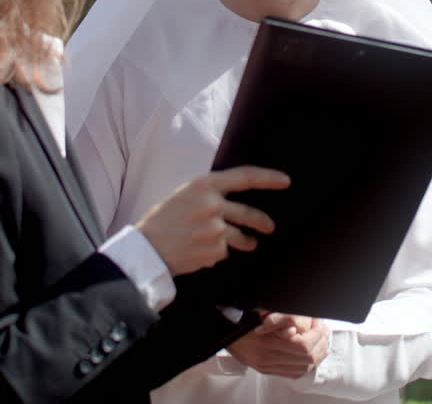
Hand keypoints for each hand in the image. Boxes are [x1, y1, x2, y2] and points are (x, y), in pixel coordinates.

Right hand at [136, 166, 289, 275]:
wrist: (146, 248)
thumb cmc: (163, 220)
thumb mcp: (184, 195)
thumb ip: (210, 193)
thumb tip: (236, 197)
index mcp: (204, 184)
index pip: (245, 176)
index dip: (268, 178)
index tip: (285, 181)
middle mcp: (212, 204)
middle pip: (249, 213)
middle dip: (262, 221)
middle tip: (270, 226)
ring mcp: (215, 228)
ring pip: (240, 237)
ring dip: (246, 242)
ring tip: (250, 244)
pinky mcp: (215, 250)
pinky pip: (224, 252)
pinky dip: (218, 253)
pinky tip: (202, 252)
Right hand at [227, 313, 329, 377]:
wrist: (222, 330)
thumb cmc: (240, 319)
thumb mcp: (258, 314)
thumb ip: (279, 320)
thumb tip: (294, 328)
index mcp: (266, 345)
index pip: (303, 347)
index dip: (316, 336)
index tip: (320, 325)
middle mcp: (267, 359)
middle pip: (306, 359)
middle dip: (320, 345)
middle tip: (324, 332)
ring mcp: (267, 366)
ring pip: (302, 368)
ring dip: (317, 356)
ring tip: (322, 342)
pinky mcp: (266, 370)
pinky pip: (293, 373)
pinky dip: (307, 366)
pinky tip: (312, 357)